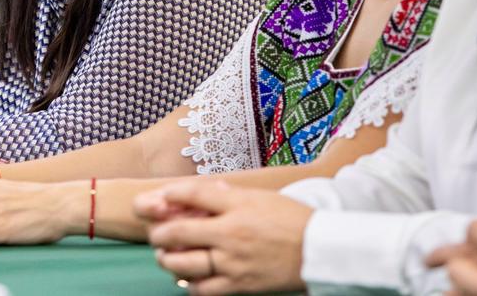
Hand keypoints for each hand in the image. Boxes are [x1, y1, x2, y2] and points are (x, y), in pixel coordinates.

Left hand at [135, 181, 309, 293]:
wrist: (320, 249)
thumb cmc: (293, 219)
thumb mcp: (262, 197)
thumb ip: (230, 194)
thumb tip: (205, 191)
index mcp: (238, 205)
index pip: (193, 193)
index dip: (169, 195)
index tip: (158, 198)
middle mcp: (232, 233)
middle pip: (178, 230)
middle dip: (159, 232)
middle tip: (156, 234)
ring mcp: (234, 261)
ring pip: (184, 263)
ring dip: (167, 259)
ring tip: (165, 257)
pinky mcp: (240, 285)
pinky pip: (203, 289)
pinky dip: (189, 283)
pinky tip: (188, 277)